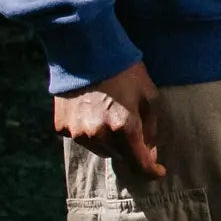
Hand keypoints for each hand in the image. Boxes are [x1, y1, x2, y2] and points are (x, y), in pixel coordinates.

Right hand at [54, 62, 164, 177]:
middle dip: (129, 147)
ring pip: (99, 149)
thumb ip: (152, 126)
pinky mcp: (62, 127)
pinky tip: (90, 110)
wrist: (84, 49)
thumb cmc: (122, 69)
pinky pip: (80, 137)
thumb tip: (149, 148)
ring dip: (108, 140)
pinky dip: (88, 130)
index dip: (151, 171)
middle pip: (120, 156)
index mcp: (124, 128)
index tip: (158, 170)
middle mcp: (100, 135)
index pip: (140, 164)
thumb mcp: (148, 94)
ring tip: (109, 114)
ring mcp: (78, 133)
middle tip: (131, 126)